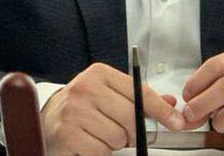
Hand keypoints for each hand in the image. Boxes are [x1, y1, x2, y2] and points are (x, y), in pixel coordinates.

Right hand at [41, 62, 185, 155]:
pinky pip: (101, 151)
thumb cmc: (82, 107)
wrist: (46, 120)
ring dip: (114, 143)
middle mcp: (85, 88)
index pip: (140, 93)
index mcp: (99, 74)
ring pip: (118, 138)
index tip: (177, 123)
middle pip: (132, 118)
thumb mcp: (110, 94)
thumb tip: (170, 103)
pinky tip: (90, 143)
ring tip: (99, 135)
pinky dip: (100, 152)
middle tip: (123, 133)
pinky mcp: (67, 134)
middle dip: (133, 132)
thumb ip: (139, 97)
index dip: (162, 111)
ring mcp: (74, 111)